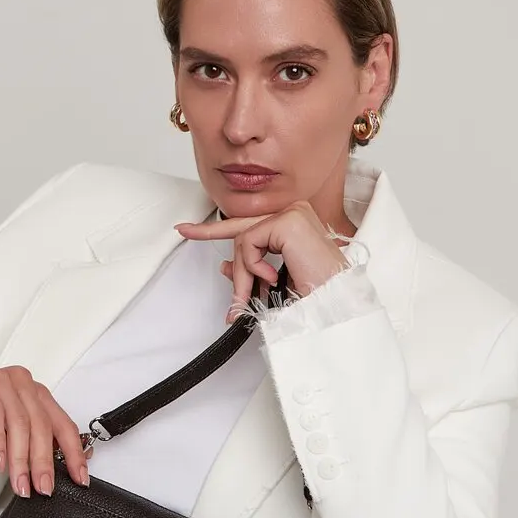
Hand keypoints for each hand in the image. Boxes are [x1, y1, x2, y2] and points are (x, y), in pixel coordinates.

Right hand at [0, 366, 89, 496]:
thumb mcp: (7, 436)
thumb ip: (29, 446)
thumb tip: (54, 472)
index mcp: (36, 394)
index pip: (63, 424)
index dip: (74, 453)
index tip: (80, 479)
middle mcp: (23, 383)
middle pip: (42, 425)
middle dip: (44, 461)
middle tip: (43, 488)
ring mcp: (1, 379)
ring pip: (19, 421)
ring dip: (20, 458)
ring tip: (19, 483)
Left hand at [176, 201, 350, 322]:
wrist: (334, 306)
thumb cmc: (314, 296)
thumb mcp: (273, 281)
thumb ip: (250, 268)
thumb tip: (226, 265)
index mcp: (294, 222)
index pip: (249, 223)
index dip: (214, 227)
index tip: (185, 227)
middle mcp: (294, 212)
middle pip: (241, 228)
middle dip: (210, 235)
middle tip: (183, 232)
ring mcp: (291, 214)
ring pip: (242, 238)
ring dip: (241, 272)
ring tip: (249, 296)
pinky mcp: (287, 222)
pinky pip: (248, 242)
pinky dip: (251, 266)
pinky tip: (270, 278)